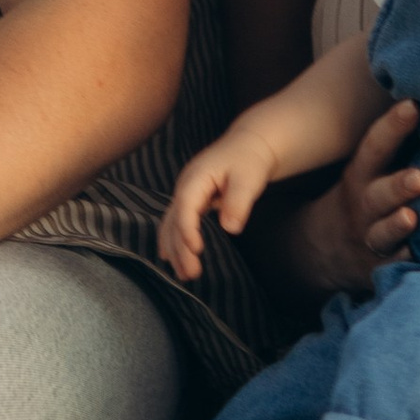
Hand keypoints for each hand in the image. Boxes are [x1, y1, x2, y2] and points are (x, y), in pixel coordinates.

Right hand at [160, 130, 275, 280]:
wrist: (249, 144)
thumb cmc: (249, 160)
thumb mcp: (249, 179)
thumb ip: (239, 202)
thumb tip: (230, 228)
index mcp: (196, 178)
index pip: (185, 207)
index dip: (187, 229)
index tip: (196, 250)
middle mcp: (185, 186)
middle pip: (174, 220)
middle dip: (180, 248)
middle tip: (191, 274)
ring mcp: (186, 193)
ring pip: (172, 224)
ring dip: (175, 249)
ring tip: (184, 275)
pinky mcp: (192, 200)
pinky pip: (176, 222)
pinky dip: (173, 240)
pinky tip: (169, 257)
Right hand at [272, 100, 419, 302]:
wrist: (322, 247)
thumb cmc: (364, 194)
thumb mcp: (369, 167)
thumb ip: (397, 141)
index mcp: (362, 173)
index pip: (376, 146)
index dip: (393, 126)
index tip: (413, 106)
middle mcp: (364, 203)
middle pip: (378, 192)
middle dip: (399, 185)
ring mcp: (369, 236)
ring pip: (382, 233)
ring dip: (397, 225)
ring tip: (411, 218)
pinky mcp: (377, 267)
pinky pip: (391, 267)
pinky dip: (403, 263)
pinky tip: (416, 258)